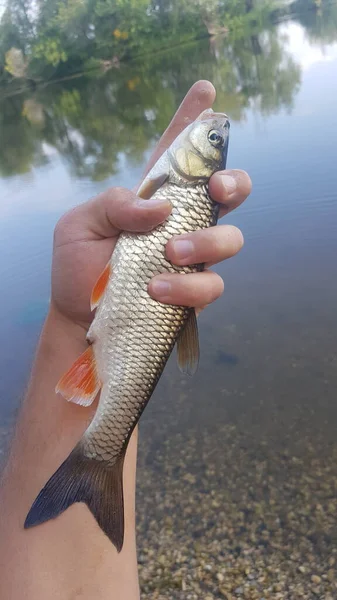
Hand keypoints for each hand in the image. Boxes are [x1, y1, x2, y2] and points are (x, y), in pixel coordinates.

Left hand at [52, 80, 250, 328]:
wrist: (78, 317)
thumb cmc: (78, 266)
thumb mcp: (79, 225)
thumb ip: (113, 204)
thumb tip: (162, 208)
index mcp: (151, 198)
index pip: (177, 154)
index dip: (194, 121)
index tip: (206, 91)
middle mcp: (179, 223)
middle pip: (227, 191)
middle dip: (234, 182)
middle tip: (218, 189)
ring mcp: (192, 257)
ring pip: (230, 238)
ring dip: (206, 241)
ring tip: (170, 253)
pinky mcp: (194, 292)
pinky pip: (211, 285)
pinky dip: (188, 286)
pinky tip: (157, 289)